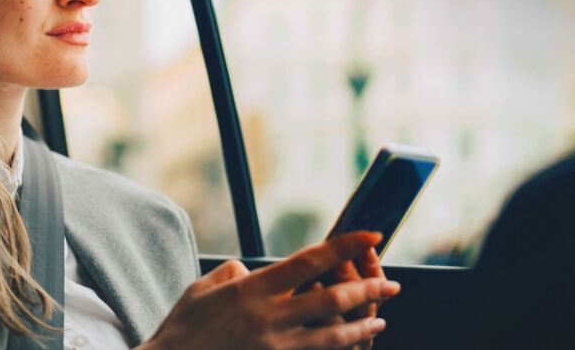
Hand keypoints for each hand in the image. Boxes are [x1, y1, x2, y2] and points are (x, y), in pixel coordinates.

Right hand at [139, 232, 399, 349]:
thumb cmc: (182, 329)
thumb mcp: (201, 289)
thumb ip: (231, 274)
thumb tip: (249, 269)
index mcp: (252, 288)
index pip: (309, 260)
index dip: (344, 246)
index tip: (369, 235)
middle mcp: (268, 317)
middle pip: (332, 298)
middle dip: (368, 289)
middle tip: (391, 284)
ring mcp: (274, 347)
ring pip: (333, 335)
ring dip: (361, 326)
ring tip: (379, 319)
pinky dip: (339, 349)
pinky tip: (350, 345)